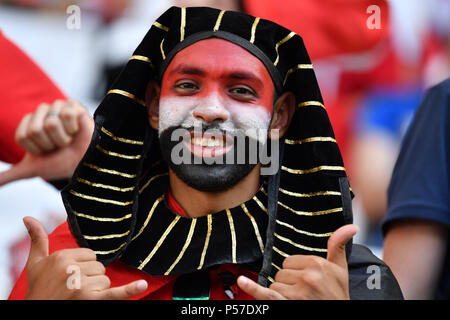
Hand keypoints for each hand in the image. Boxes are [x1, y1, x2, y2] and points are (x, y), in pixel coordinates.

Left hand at [0, 99, 93, 185]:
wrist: (86, 162)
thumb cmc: (61, 163)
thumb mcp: (32, 170)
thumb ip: (9, 175)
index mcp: (28, 124)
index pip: (23, 136)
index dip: (37, 149)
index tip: (47, 152)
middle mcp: (40, 113)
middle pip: (36, 130)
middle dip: (51, 144)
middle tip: (60, 145)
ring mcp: (56, 107)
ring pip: (51, 123)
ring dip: (63, 138)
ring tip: (70, 138)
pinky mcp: (73, 104)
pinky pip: (67, 115)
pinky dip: (74, 129)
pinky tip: (77, 130)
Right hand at [23, 216, 147, 299]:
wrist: (36, 313)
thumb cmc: (38, 290)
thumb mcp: (34, 264)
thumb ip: (37, 239)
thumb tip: (28, 217)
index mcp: (62, 257)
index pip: (90, 255)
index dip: (83, 267)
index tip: (70, 276)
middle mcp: (72, 269)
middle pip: (99, 268)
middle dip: (90, 278)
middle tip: (73, 289)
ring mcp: (81, 286)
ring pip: (105, 281)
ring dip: (96, 291)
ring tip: (77, 297)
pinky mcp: (91, 301)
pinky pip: (115, 294)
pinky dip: (130, 291)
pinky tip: (142, 285)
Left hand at [237, 224, 358, 299]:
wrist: (339, 316)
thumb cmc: (337, 296)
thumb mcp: (340, 270)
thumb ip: (338, 246)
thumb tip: (351, 226)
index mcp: (318, 264)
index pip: (290, 261)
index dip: (297, 272)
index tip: (308, 281)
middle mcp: (308, 276)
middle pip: (282, 273)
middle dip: (289, 283)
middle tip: (306, 292)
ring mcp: (297, 292)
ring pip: (275, 284)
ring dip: (283, 294)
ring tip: (300, 300)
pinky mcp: (286, 303)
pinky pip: (266, 294)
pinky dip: (252, 288)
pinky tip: (242, 281)